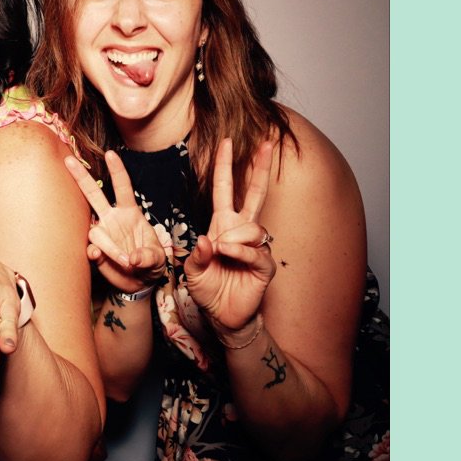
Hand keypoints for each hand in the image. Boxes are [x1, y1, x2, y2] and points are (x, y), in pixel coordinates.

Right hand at [65, 148, 166, 292]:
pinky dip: (96, 254)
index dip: (117, 171)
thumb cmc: (151, 264)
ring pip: (95, 232)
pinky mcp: (95, 252)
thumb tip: (132, 258)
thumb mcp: (158, 259)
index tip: (111, 154)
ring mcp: (102, 235)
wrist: (140, 284)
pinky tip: (102, 258)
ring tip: (125, 261)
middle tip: (68, 161)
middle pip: (93, 195)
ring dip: (109, 246)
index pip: (122, 188)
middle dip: (81, 178)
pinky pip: (90, 249)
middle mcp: (112, 220)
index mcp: (130, 213)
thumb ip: (148, 257)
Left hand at [184, 134, 277, 337]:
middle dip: (260, 168)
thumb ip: (197, 255)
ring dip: (233, 237)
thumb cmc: (208, 290)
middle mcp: (241, 232)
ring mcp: (255, 246)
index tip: (227, 143)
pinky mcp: (264, 264)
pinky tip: (229, 255)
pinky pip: (254, 250)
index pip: (225, 190)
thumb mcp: (192, 271)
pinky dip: (240, 252)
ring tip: (221, 252)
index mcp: (222, 226)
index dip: (226, 167)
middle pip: (254, 193)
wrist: (222, 316)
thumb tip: (210, 239)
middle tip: (267, 144)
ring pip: (251, 226)